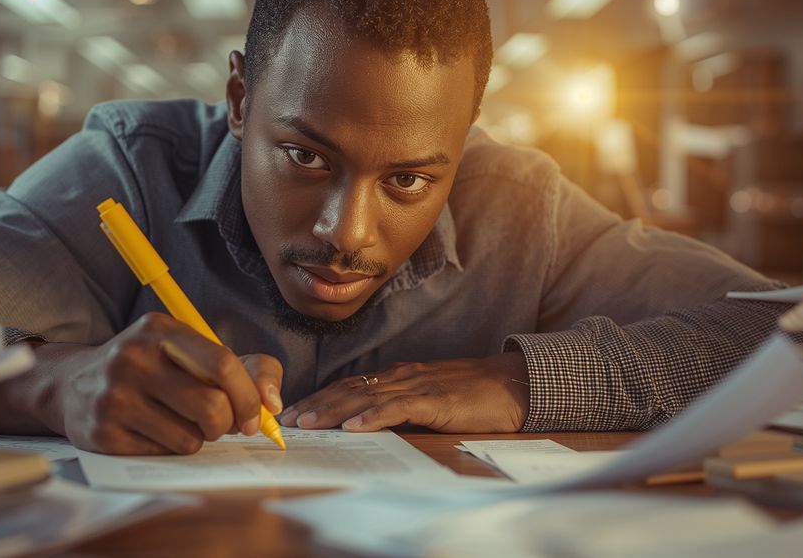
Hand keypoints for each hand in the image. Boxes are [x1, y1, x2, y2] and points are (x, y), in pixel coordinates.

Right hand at [55, 313, 282, 454]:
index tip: (256, 415)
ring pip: (190, 438)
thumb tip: (272, 402)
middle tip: (221, 423)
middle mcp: (133, 358)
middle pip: (211, 406)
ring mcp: (113, 396)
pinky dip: (171, 448)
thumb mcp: (193, 351)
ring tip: (182, 422)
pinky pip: (164, 454)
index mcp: (160, 330)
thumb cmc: (153, 368)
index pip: (222, 363)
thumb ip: (247, 367)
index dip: (249, 396)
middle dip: (228, 423)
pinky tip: (155, 431)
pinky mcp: (102, 433)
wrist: (74, 385)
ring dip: (199, 438)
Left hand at [279, 351, 529, 432]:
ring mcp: (419, 386)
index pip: (352, 385)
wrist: (514, 384)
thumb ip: (404, 405)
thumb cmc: (475, 395)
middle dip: (317, 404)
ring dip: (334, 411)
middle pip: (350, 388)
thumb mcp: (431, 397)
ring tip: (309, 423)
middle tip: (289, 420)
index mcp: (401, 376)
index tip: (296, 412)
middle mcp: (403, 376)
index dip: (322, 397)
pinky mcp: (436, 400)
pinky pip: (400, 407)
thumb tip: (373, 420)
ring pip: (367, 397)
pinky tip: (355, 426)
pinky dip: (374, 416)